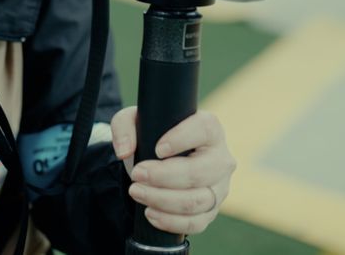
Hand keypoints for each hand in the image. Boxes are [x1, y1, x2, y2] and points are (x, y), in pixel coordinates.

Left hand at [110, 107, 235, 235]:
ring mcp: (219, 187)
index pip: (204, 130)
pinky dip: (171, 221)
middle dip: (162, 177)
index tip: (157, 149)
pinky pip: (196, 223)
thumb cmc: (154, 136)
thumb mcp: (134, 121)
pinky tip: (150, 213)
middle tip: (136, 175)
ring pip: (196, 201)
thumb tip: (124, 151)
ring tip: (137, 192)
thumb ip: (124, 127)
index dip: (181, 139)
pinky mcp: (211, 211)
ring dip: (162, 200)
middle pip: (198, 172)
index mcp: (210, 129)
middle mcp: (221, 158)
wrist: (162, 161)